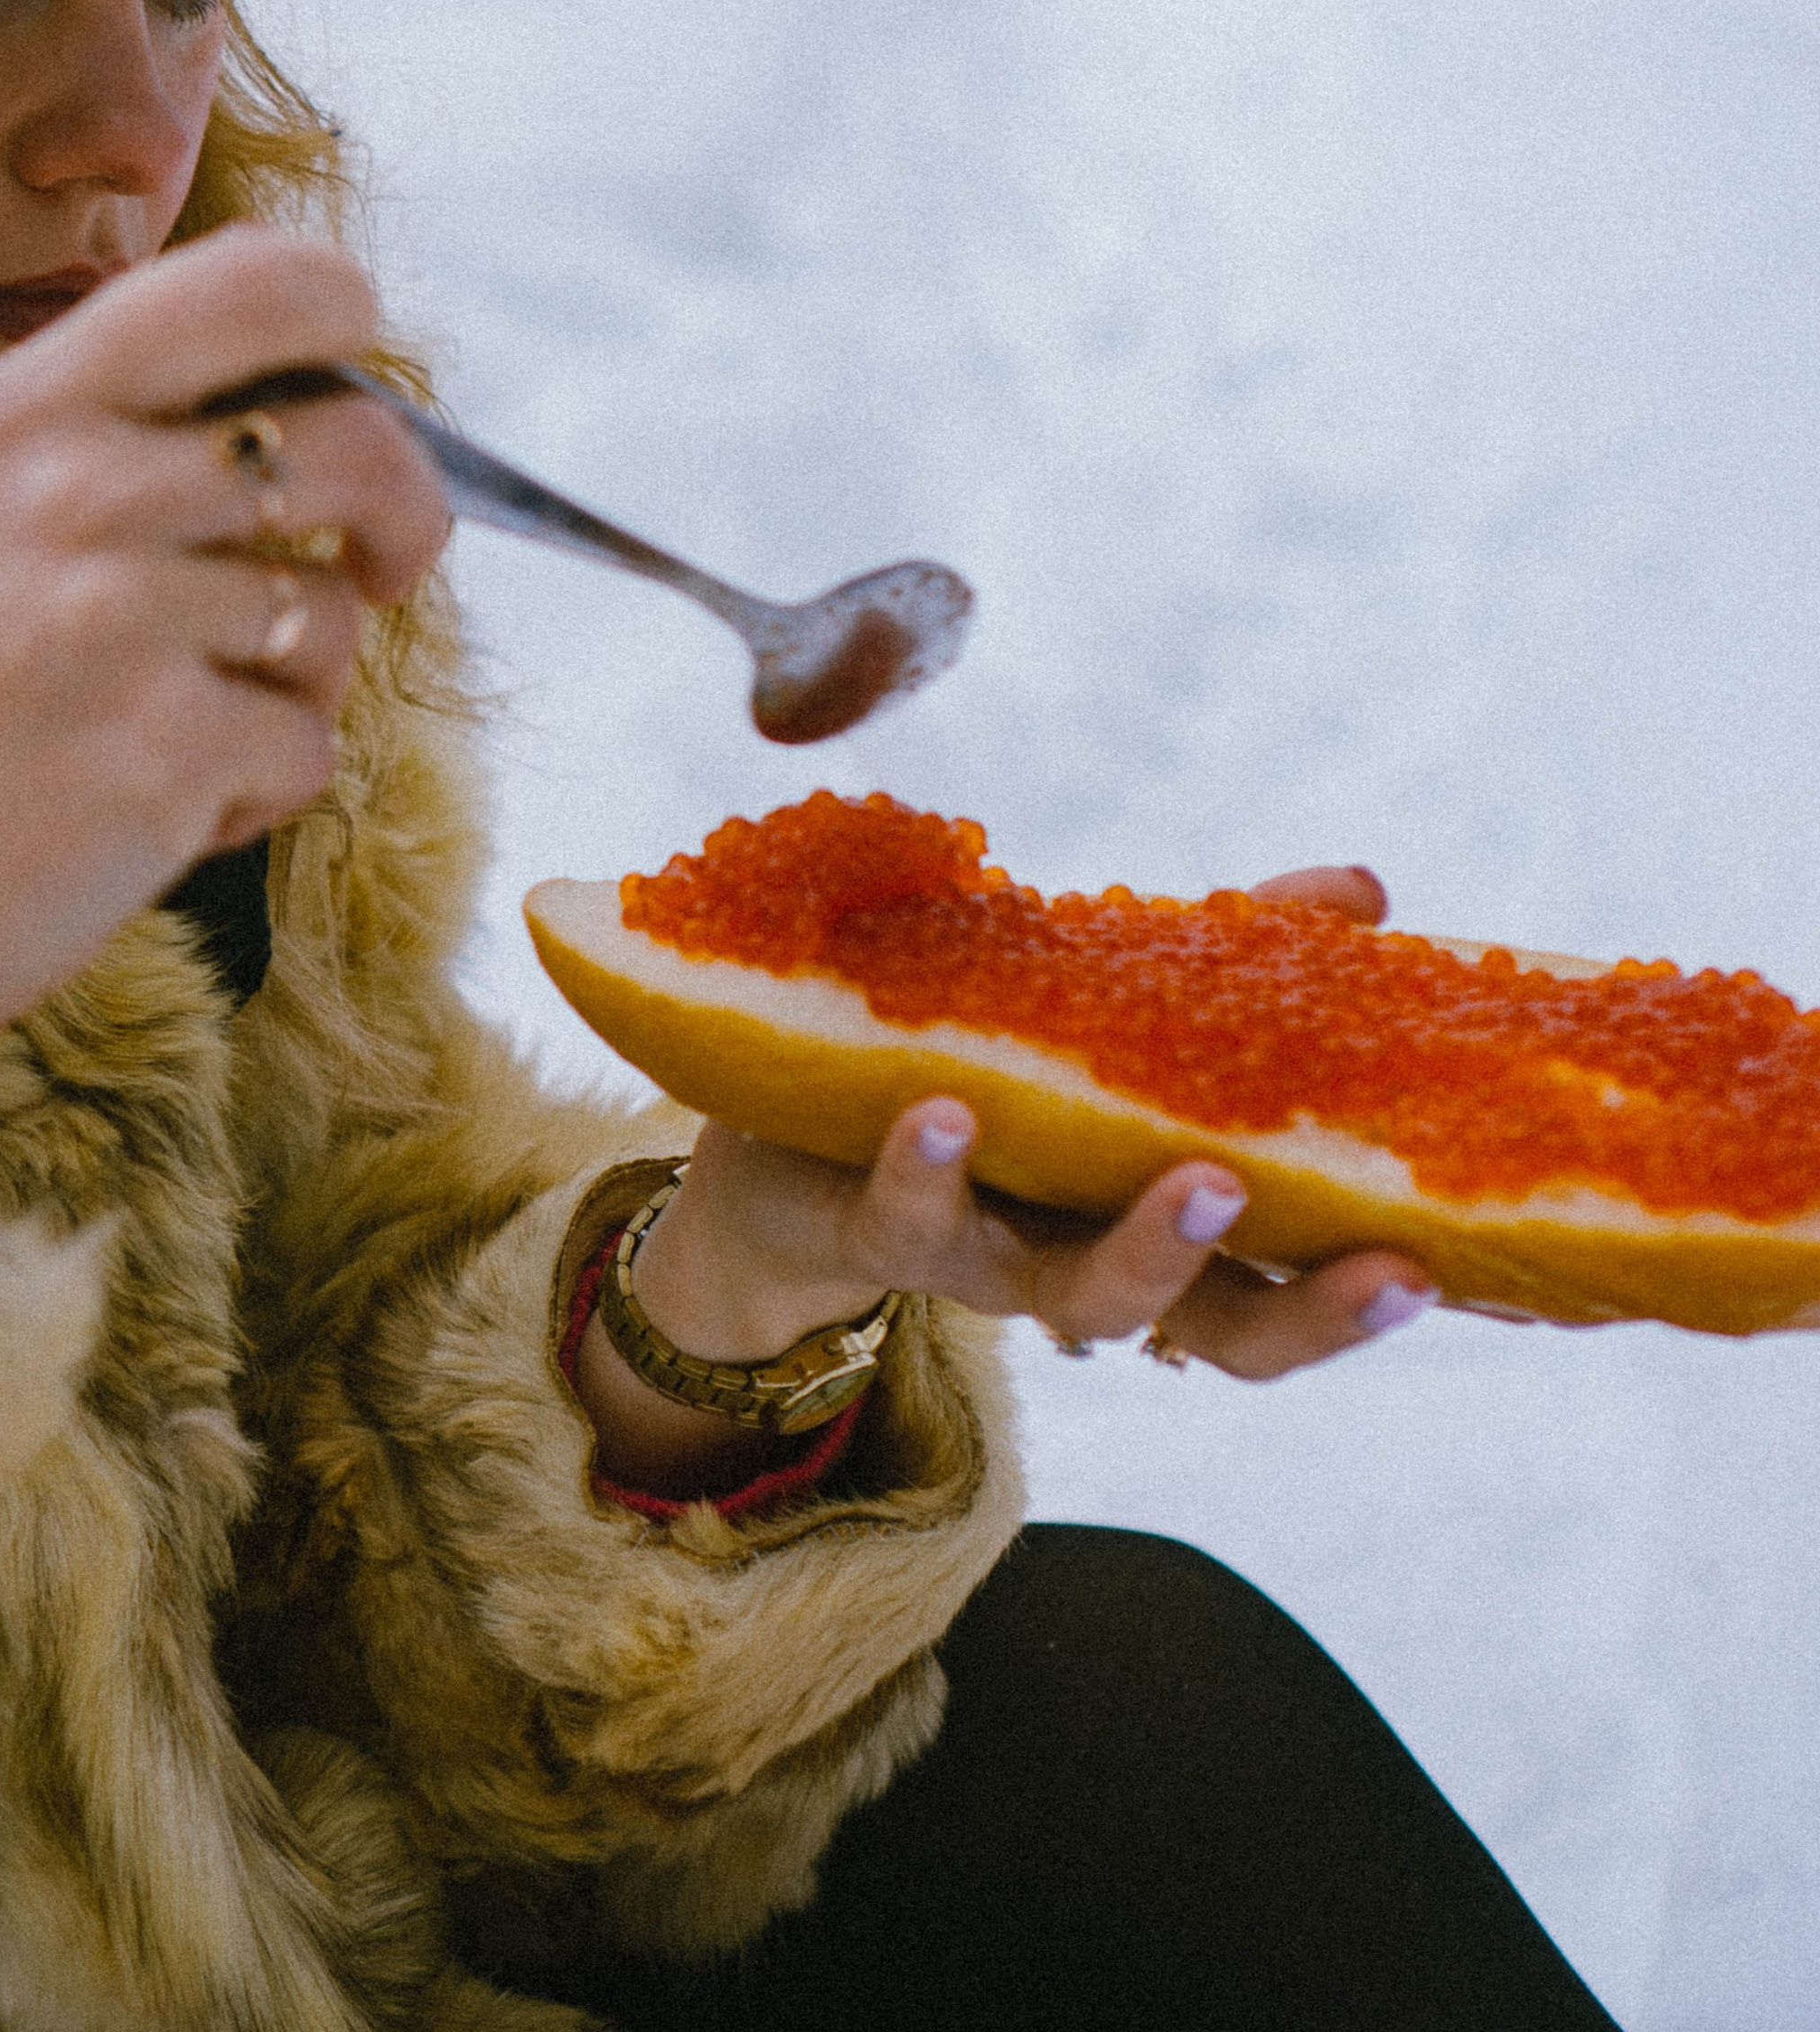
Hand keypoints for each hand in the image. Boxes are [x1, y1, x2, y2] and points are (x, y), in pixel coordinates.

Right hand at [0, 227, 449, 1101]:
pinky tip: (156, 810)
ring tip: (171, 729)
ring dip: (288, 688)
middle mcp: (77, 486)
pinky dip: (259, 794)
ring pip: (335, 617)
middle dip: (407, 512)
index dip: (347, 317)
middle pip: (358, 442)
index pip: (260, 280)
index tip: (362, 387)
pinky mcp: (166, 746)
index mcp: (32, 403)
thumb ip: (120, 416)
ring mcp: (121, 615)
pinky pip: (308, 748)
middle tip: (386, 565)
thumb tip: (299, 339)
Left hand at [576, 863, 1433, 1492]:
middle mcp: (1088, 1264)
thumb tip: (1367, 892)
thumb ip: (1236, 947)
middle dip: (1306, 1312)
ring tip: (1198, 1179)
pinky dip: (930, 1170)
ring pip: (1079, 1297)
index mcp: (1160, 1219)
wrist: (778, 1141)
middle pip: (1219, 1332)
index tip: (1447, 1269)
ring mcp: (987, 1260)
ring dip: (1146, 1252)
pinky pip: (907, 1218)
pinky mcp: (875, 1229)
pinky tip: (947, 1112)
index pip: (1288, 1284)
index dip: (1365, 1296)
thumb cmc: (982, 1070)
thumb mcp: (1109, 1001)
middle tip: (1391, 1270)